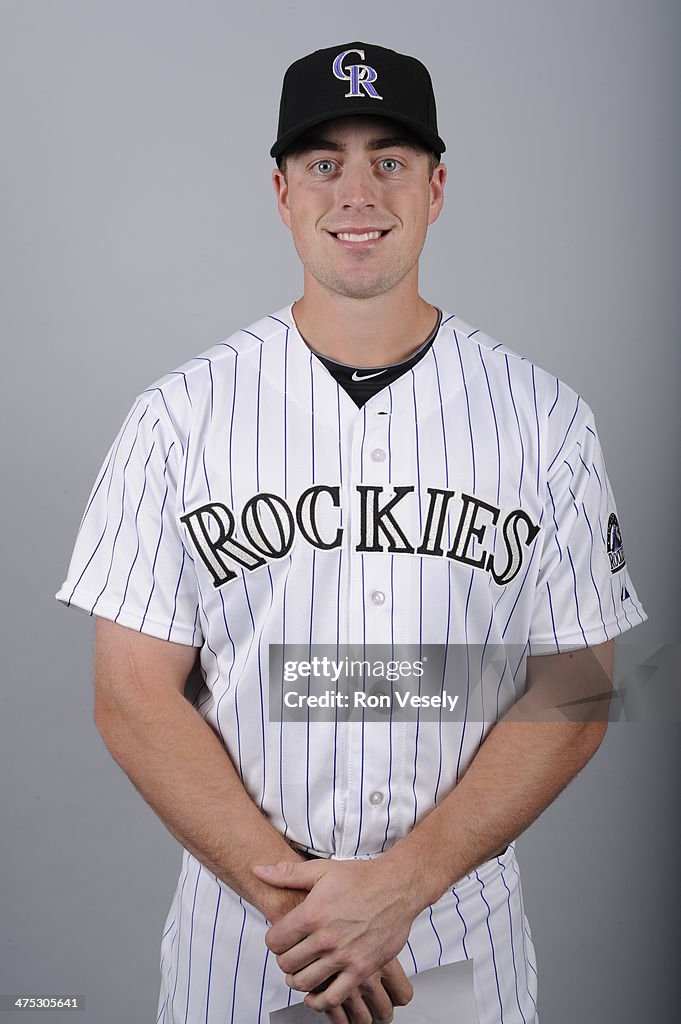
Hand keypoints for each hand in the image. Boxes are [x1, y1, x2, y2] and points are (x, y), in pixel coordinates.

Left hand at [252, 857, 416, 1011]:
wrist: (397, 886)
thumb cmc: (362, 877)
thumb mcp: (321, 870)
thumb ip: (287, 874)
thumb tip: (259, 871)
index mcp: (312, 914)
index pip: (275, 941)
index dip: (274, 940)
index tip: (281, 939)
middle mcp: (326, 938)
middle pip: (287, 963)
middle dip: (284, 959)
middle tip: (291, 954)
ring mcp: (344, 956)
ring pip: (305, 982)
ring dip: (297, 980)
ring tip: (300, 972)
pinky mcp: (361, 970)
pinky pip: (333, 997)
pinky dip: (318, 1001)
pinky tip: (315, 995)